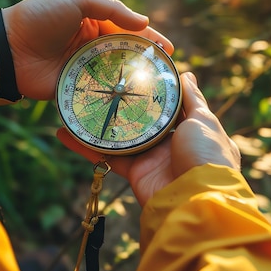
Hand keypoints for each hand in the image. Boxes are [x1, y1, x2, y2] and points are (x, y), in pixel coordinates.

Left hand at [1, 0, 172, 99]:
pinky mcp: (75, 88)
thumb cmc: (41, 17)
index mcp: (93, 23)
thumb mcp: (77, 1)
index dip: (149, 39)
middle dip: (147, 62)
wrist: (9, 48)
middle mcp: (91, 46)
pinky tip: (133, 102)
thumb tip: (144, 22)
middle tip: (167, 72)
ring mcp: (84, 68)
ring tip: (157, 88)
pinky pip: (99, 92)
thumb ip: (111, 8)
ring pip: (116, 74)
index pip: (127, 30)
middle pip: (126, 54)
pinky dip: (115, 96)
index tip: (168, 49)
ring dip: (135, 80)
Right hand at [57, 72, 240, 206]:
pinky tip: (64, 132)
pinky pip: (107, 156)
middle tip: (102, 82)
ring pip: (120, 136)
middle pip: (142, 118)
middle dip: (123, 103)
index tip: (135, 70)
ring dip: (99, 123)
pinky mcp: (134, 172)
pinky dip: (85, 147)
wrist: (196, 200)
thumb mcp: (204, 120)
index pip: (171, 105)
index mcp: (192, 129)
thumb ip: (193, 98)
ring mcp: (151, 158)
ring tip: (77, 103)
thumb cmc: (206, 155)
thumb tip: (187, 74)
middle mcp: (171, 143)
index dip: (155, 90)